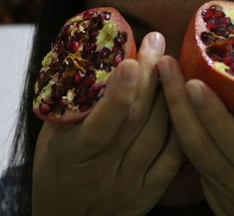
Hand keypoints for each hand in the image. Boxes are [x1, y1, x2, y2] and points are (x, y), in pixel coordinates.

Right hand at [32, 33, 181, 215]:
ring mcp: (131, 184)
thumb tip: (93, 60)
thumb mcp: (50, 139)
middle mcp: (104, 171)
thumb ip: (70, 106)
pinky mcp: (150, 192)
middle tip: (156, 43)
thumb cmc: (57, 172)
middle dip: (150, 77)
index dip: (118, 95)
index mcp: (72, 157)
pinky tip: (183, 99)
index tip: (131, 61)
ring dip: (169, 95)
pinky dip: (181, 124)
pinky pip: (175, 156)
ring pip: (160, 135)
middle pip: (136, 122)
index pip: (100, 126)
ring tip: (170, 63)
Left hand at [158, 56, 233, 215]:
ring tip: (162, 79)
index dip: (213, 115)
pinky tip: (168, 104)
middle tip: (166, 67)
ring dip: (172, 113)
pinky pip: (187, 158)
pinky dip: (175, 129)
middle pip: (199, 145)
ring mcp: (218, 190)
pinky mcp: (207, 191)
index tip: (194, 83)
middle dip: (178, 103)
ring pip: (188, 150)